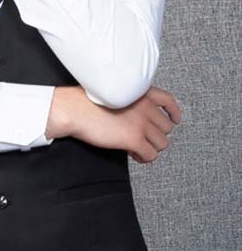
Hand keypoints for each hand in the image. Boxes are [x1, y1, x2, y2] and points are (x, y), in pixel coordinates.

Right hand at [46, 86, 180, 162]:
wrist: (75, 110)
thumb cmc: (85, 102)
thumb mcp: (113, 93)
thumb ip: (129, 102)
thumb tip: (133, 117)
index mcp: (141, 93)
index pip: (168, 101)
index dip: (174, 112)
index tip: (175, 119)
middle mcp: (146, 107)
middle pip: (166, 127)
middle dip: (156, 135)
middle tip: (144, 139)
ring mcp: (142, 124)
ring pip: (162, 143)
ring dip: (152, 148)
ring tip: (139, 149)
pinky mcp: (134, 139)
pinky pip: (151, 155)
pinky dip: (145, 158)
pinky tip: (135, 156)